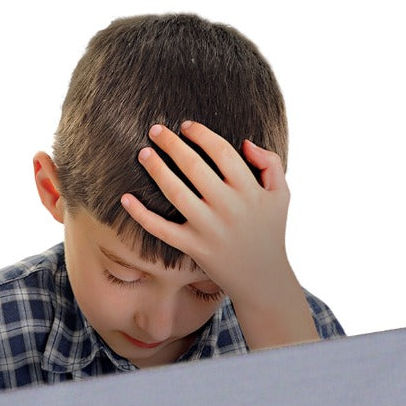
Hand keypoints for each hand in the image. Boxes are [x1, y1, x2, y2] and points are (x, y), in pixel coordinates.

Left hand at [121, 122, 316, 349]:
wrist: (263, 278)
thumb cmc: (270, 231)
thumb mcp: (280, 195)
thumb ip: (270, 163)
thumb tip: (245, 143)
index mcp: (249, 191)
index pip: (221, 152)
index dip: (201, 134)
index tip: (185, 126)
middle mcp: (229, 208)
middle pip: (194, 167)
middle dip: (171, 144)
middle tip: (155, 130)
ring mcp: (210, 229)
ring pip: (176, 193)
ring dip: (156, 169)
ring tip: (144, 153)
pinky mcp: (194, 248)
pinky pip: (162, 230)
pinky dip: (141, 215)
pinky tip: (125, 198)